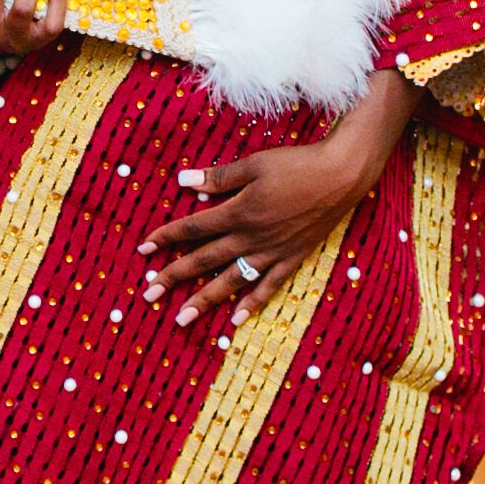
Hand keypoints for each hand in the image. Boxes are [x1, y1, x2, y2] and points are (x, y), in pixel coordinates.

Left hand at [139, 70, 417, 331]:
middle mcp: (251, 237)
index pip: (193, 228)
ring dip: (204, 300)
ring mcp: (272, 252)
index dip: (166, 237)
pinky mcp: (292, 259)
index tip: (143, 249)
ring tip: (182, 319)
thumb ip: (218, 177)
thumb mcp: (254, 164)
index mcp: (238, 211)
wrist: (341, 176)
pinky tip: (235, 319)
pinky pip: (268, 286)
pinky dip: (251, 303)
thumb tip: (183, 181)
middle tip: (148, 295)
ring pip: (231, 281)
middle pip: (204, 260)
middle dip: (173, 277)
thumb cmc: (297, 164)